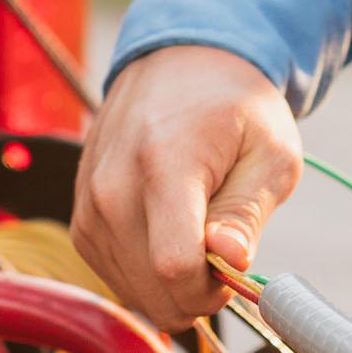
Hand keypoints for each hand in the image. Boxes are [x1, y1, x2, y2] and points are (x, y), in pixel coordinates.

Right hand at [71, 45, 301, 327]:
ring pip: (131, 290)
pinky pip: (113, 274)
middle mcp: (112, 187)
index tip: (234, 266)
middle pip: (150, 289)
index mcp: (163, 165)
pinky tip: (171, 236)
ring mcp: (89, 203)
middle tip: (221, 252)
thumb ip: (248, 211)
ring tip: (197, 233)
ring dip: (171, 284)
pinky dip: (146, 274)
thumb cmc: (235, 105)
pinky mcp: (81, 216)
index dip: (212, 289)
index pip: (173, 267)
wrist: (182, 60)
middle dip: (195, 292)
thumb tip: (230, 259)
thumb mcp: (270, 151)